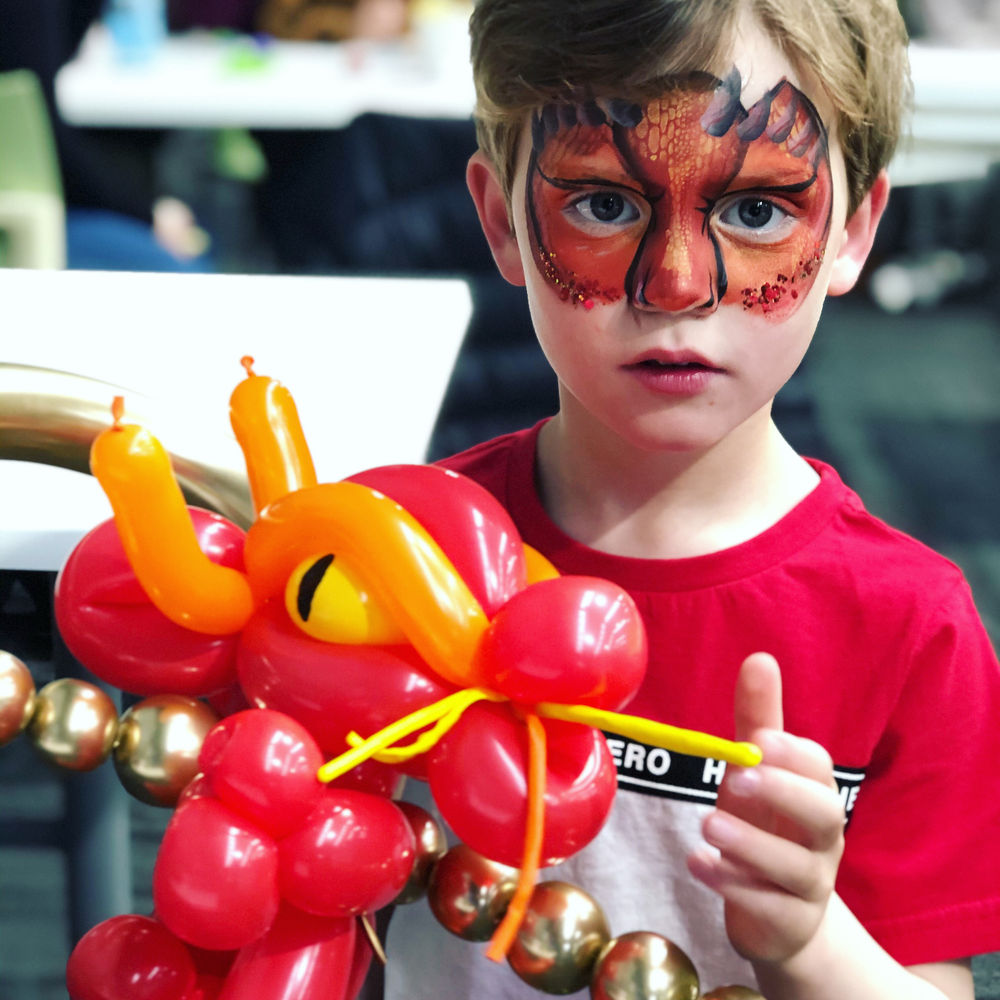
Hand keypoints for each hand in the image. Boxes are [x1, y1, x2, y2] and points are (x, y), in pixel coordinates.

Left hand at [687, 652, 845, 965]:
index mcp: (814, 793)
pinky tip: (699, 866)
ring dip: (749, 845)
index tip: (758, 741)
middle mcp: (822, 839)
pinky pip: (769, 908)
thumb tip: (759, 658)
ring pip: (795, 867)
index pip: (818, 768)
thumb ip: (758, 720)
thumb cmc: (767, 825)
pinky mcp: (789, 923)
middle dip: (782, 794)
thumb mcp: (757, 771)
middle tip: (735, 780)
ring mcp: (810, 885)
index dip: (792, 754)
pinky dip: (735, 888)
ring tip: (706, 826)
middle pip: (823, 815)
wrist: (780, 914)